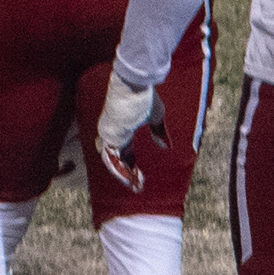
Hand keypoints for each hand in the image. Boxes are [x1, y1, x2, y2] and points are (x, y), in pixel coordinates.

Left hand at [90, 69, 158, 183]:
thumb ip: (158, 132)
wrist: (134, 86)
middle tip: (138, 188)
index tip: (141, 179)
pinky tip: (129, 179)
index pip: (126, 152)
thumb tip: (166, 146)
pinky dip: (118, 169)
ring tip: (135, 187)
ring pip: (112, 160)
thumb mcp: (156, 117)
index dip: (132, 166)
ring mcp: (109, 134)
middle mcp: (113, 133)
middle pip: (117, 159)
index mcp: (123, 129)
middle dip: (127, 175)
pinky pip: (109, 157)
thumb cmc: (144, 97)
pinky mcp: (108, 134)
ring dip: (123, 175)